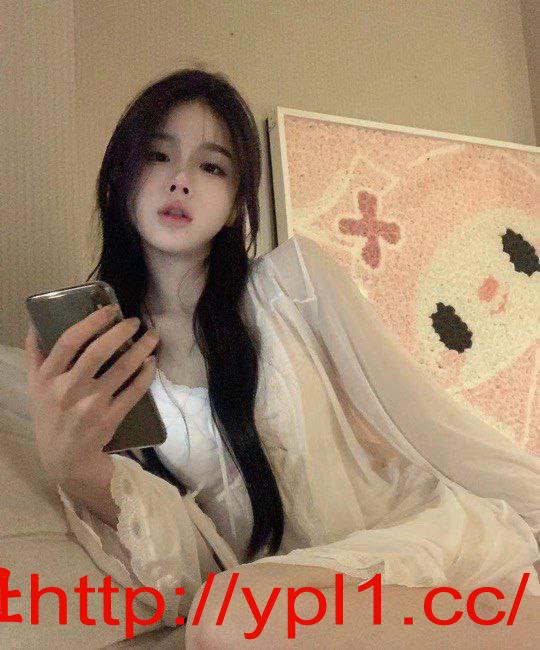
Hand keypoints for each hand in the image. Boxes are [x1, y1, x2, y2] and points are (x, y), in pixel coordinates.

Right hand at [24, 305, 158, 484]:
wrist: (64, 459)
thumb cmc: (50, 415)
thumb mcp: (34, 386)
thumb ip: (35, 353)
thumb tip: (36, 319)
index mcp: (47, 378)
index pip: (69, 341)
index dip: (91, 322)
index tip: (110, 310)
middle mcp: (68, 390)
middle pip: (98, 352)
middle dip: (121, 331)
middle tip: (135, 321)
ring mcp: (90, 405)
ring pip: (122, 369)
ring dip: (141, 349)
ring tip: (152, 336)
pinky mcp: (109, 419)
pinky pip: (133, 391)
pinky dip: (146, 374)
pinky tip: (151, 362)